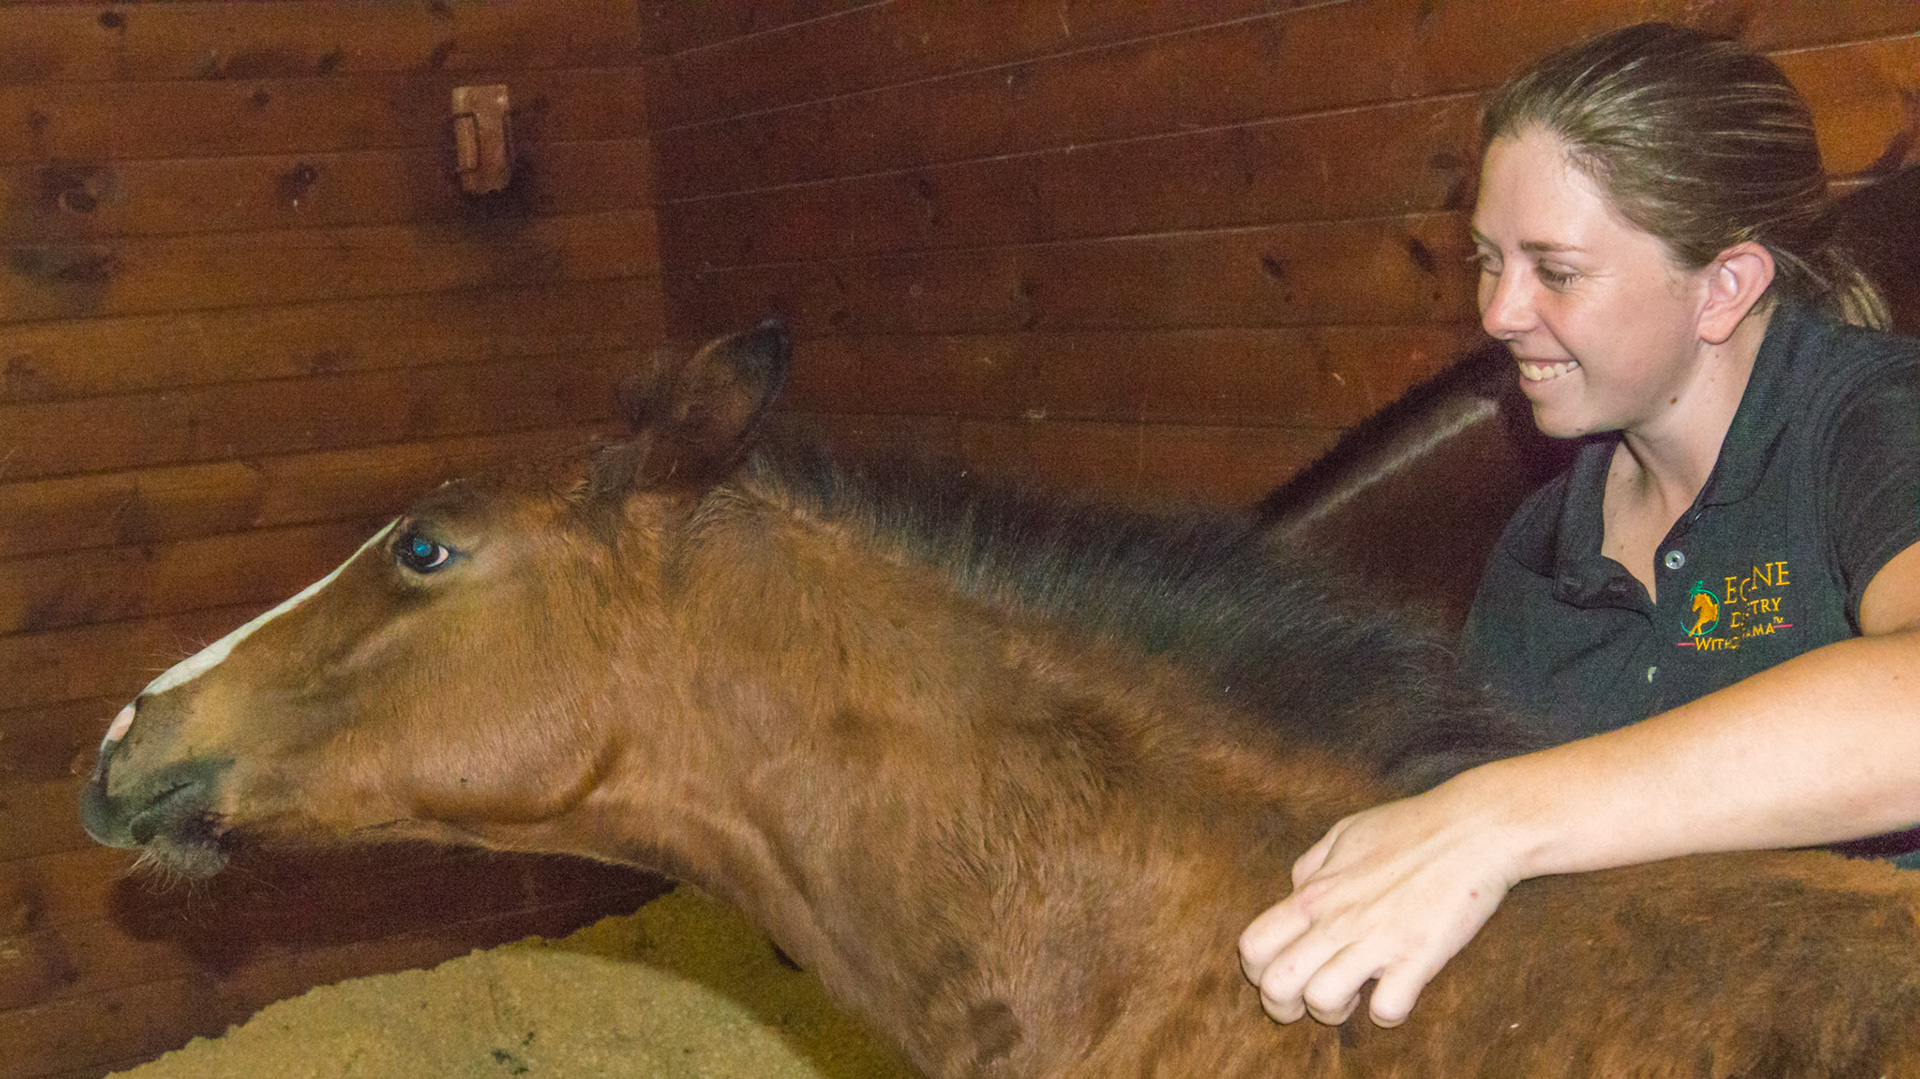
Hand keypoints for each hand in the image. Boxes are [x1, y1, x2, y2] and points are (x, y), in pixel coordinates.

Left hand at [1236, 781, 1524, 1026]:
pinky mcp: (1417, 956)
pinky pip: (1387, 1009)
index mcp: (1313, 892)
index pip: (1252, 944)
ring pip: (1322, 1001)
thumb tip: (1295, 890)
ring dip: (1334, 1010)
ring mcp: (1375, 940)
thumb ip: (1312, 866)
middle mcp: (1335, 919)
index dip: (1257, 970)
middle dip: (1283, 1006)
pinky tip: (1396, 993)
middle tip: (1309, 1001)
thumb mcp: (1344, 833)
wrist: (1474, 827)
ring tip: (1354, 995)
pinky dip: (1389, 1012)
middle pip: (1275, 985)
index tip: (1281, 973)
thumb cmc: (1411, 826)